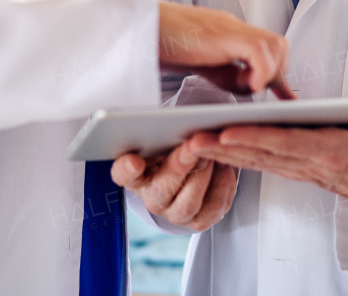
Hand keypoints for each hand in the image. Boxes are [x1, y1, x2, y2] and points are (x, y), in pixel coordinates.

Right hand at [112, 135, 236, 230]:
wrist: (190, 169)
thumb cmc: (171, 149)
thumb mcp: (160, 139)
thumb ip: (158, 134)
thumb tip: (168, 125)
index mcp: (135, 176)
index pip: (123, 175)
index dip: (127, 170)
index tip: (133, 161)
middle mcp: (152, 199)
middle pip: (161, 190)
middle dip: (178, 167)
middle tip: (190, 147)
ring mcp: (175, 213)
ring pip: (189, 203)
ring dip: (202, 177)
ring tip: (210, 156)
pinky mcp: (199, 221)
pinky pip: (213, 209)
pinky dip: (222, 187)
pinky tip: (224, 167)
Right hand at [158, 0, 291, 95]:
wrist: (139, 27)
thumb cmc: (161, 45)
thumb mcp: (204, 65)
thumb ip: (228, 74)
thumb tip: (252, 88)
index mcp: (229, 33)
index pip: (268, 49)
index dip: (279, 74)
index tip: (287, 97)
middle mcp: (233, 27)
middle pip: (278, 45)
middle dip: (276, 72)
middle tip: (253, 88)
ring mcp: (229, 27)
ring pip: (274, 45)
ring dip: (267, 71)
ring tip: (245, 85)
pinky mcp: (221, 33)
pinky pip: (258, 49)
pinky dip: (259, 70)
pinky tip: (245, 82)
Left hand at [192, 60, 347, 206]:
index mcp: (333, 152)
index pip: (286, 144)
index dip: (254, 138)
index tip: (227, 130)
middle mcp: (311, 164)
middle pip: (261, 155)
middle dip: (224, 148)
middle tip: (191, 139)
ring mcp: (302, 170)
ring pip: (256, 161)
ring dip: (224, 154)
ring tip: (192, 143)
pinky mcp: (298, 171)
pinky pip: (262, 164)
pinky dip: (238, 157)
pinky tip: (216, 149)